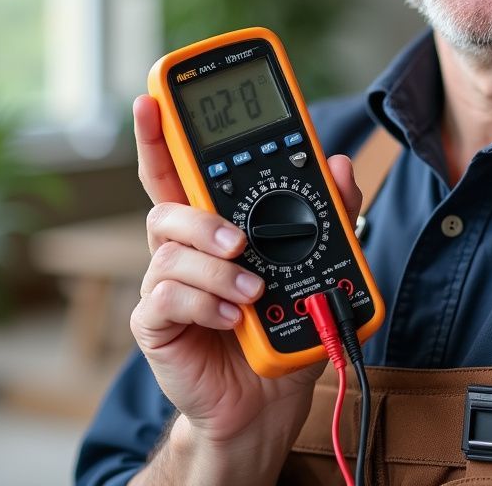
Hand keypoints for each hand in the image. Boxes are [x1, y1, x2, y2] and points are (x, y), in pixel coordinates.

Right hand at [128, 95, 361, 478]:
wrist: (267, 397)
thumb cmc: (283, 318)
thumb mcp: (318, 259)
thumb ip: (332, 209)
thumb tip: (338, 163)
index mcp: (218, 219)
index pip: (186, 166)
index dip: (164, 130)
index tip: (153, 95)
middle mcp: (186, 243)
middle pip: (165, 196)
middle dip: (178, 187)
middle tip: (231, 221)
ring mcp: (168, 281)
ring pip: (171, 244)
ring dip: (218, 261)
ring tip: (253, 285)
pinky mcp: (157, 322)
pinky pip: (167, 295)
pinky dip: (208, 301)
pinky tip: (234, 314)